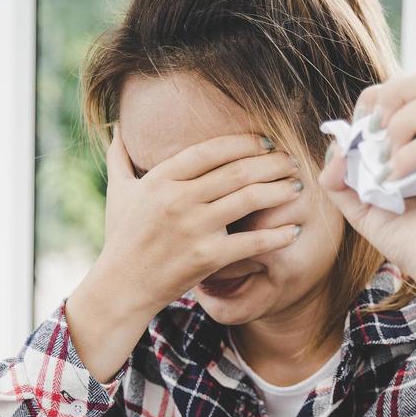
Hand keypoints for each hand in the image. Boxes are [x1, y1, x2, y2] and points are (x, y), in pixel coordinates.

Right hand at [67, 129, 302, 381]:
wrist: (122, 287)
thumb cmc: (122, 238)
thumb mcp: (118, 193)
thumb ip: (119, 158)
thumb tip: (118, 129)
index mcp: (160, 179)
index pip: (212, 150)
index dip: (244, 142)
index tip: (266, 141)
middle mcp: (178, 199)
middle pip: (238, 171)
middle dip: (271, 163)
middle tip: (292, 161)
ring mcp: (194, 228)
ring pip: (250, 199)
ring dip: (280, 190)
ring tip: (297, 187)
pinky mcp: (208, 257)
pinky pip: (252, 242)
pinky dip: (278, 235)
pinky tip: (295, 230)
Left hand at [317, 70, 415, 350]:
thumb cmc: (409, 240)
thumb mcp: (363, 208)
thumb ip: (341, 180)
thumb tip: (334, 148)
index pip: (400, 91)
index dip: (372, 102)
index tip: (356, 135)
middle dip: (389, 97)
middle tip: (373, 134)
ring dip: (398, 126)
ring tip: (385, 162)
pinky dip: (412, 155)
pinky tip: (396, 179)